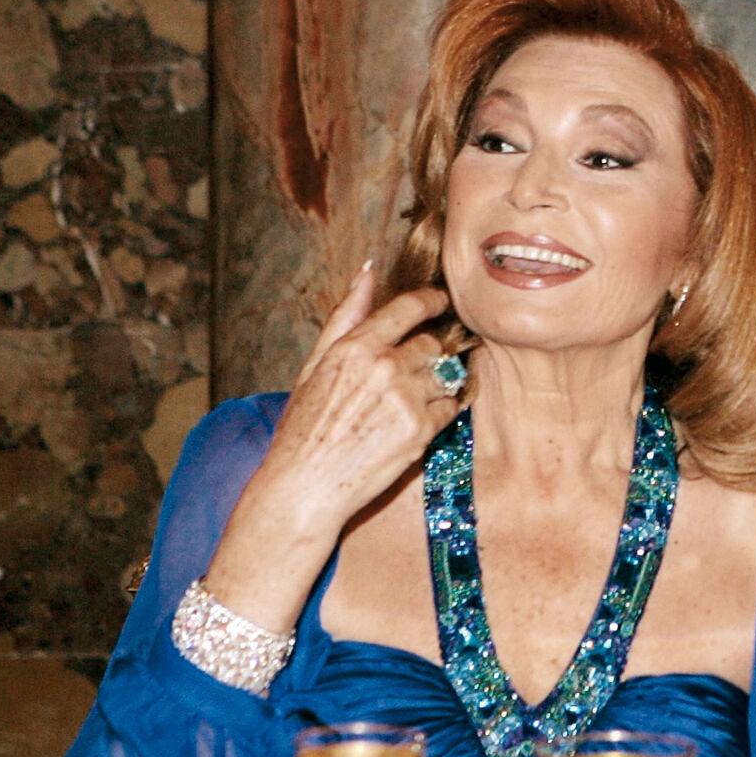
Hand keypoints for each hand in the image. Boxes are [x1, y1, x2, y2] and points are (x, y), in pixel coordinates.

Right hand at [202, 262, 457, 629]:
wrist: (306, 486)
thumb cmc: (304, 426)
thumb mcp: (315, 364)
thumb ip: (346, 316)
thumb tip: (368, 270)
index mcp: (355, 347)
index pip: (409, 308)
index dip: (431, 300)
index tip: (441, 299)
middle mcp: (384, 368)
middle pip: (432, 344)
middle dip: (429, 353)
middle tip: (416, 369)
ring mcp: (406, 399)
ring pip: (445, 375)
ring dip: (438, 382)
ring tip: (412, 400)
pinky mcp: (422, 430)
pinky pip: (451, 407)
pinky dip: (442, 410)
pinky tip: (417, 420)